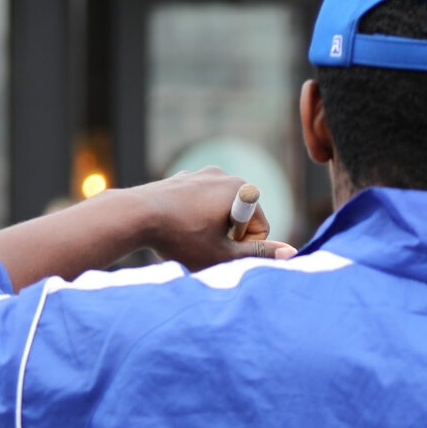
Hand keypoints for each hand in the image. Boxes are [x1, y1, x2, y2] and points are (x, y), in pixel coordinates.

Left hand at [135, 167, 297, 269]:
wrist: (134, 216)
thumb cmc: (181, 237)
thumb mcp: (223, 254)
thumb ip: (259, 254)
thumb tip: (292, 254)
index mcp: (241, 190)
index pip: (261, 228)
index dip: (243, 247)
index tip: (220, 250)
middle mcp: (224, 175)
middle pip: (241, 217)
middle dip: (228, 236)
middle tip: (203, 246)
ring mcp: (201, 174)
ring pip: (218, 211)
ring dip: (210, 227)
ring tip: (187, 237)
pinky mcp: (181, 179)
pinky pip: (198, 204)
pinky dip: (192, 218)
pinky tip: (174, 227)